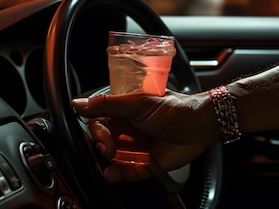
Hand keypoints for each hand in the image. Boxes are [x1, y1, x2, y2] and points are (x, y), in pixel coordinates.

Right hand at [71, 90, 218, 182]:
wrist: (200, 125)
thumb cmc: (173, 109)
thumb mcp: (137, 103)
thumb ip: (107, 104)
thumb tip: (77, 103)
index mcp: (124, 111)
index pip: (98, 122)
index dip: (97, 132)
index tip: (103, 137)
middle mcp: (128, 129)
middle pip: (103, 142)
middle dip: (102, 148)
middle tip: (108, 150)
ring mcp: (137, 147)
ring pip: (113, 160)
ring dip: (106, 164)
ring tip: (108, 167)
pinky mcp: (146, 164)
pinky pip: (127, 173)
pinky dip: (119, 175)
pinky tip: (113, 174)